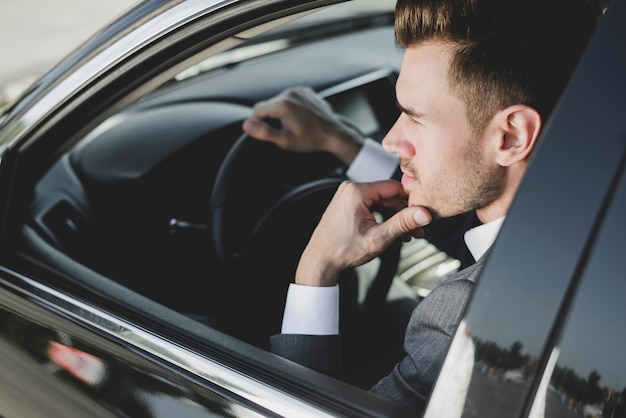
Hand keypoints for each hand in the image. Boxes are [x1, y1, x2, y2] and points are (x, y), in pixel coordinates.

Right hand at [242, 87, 363, 163]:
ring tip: (297, 125)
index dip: (261, 123)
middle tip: (288, 130)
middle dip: (273, 118)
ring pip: (280, 102)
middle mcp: (290, 93)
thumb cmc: (311, 139)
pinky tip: (303, 119)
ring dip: (284, 112)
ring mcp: (300, 91)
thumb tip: (247, 125)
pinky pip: (293, 99)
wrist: (334, 135)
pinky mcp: (307, 92)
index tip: (273, 131)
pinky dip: (294, 108)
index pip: (257, 110)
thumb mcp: (285, 141)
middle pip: (269, 105)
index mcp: (282, 104)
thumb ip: (264, 132)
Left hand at [295, 180, 431, 286]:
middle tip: (417, 231)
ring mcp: (347, 195)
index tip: (422, 214)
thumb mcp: (379, 238)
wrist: (320, 260)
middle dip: (403, 214)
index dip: (411, 201)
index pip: (394, 187)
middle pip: (388, 196)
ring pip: (381, 202)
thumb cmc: (343, 250)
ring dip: (394, 217)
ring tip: (406, 235)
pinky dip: (382, 218)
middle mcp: (351, 189)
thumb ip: (403, 223)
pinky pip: (371, 206)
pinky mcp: (347, 203)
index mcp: (357, 192)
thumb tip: (424, 214)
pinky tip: (391, 232)